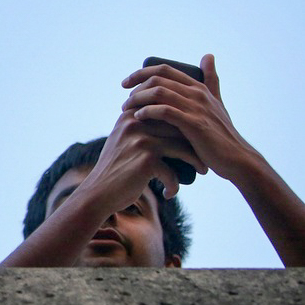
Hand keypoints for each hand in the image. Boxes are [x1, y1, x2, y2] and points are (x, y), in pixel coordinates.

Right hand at [78, 109, 206, 207]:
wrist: (97, 193)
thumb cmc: (115, 168)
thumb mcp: (123, 139)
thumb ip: (141, 124)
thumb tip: (172, 115)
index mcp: (131, 114)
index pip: (169, 110)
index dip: (187, 124)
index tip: (198, 137)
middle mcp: (135, 122)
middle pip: (179, 128)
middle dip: (197, 143)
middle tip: (207, 155)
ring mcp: (141, 140)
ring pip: (182, 147)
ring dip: (196, 162)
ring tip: (202, 170)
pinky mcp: (146, 160)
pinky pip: (173, 171)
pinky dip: (174, 185)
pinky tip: (169, 193)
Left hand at [122, 54, 254, 179]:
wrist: (236, 158)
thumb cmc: (221, 133)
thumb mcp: (216, 102)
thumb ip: (211, 80)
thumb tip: (208, 55)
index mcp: (199, 87)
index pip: (164, 70)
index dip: (141, 73)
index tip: (125, 83)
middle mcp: (197, 93)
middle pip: (158, 79)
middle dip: (136, 87)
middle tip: (125, 100)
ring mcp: (196, 108)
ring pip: (159, 92)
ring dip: (138, 99)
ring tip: (127, 110)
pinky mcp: (194, 124)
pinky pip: (165, 111)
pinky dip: (148, 112)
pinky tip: (139, 117)